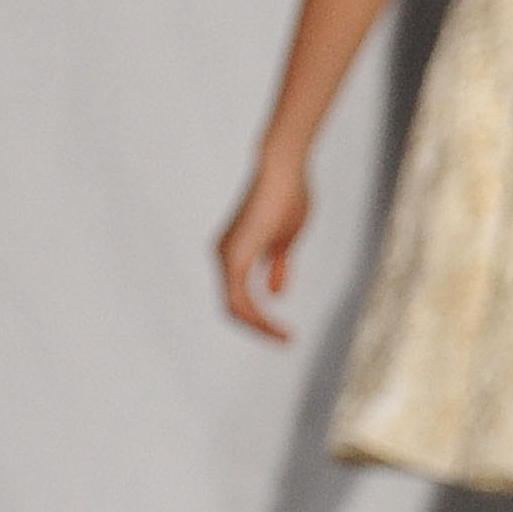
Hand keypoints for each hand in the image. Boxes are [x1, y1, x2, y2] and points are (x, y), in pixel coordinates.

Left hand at [216, 152, 310, 339]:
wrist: (283, 170)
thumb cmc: (289, 197)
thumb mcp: (286, 241)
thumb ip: (278, 267)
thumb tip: (277, 293)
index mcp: (235, 251)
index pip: (241, 297)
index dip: (261, 318)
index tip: (286, 331)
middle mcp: (223, 255)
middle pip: (235, 307)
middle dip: (260, 328)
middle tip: (285, 341)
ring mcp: (224, 256)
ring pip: (235, 307)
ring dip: (260, 326)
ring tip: (286, 338)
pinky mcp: (232, 257)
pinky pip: (239, 299)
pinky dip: (258, 317)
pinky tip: (277, 325)